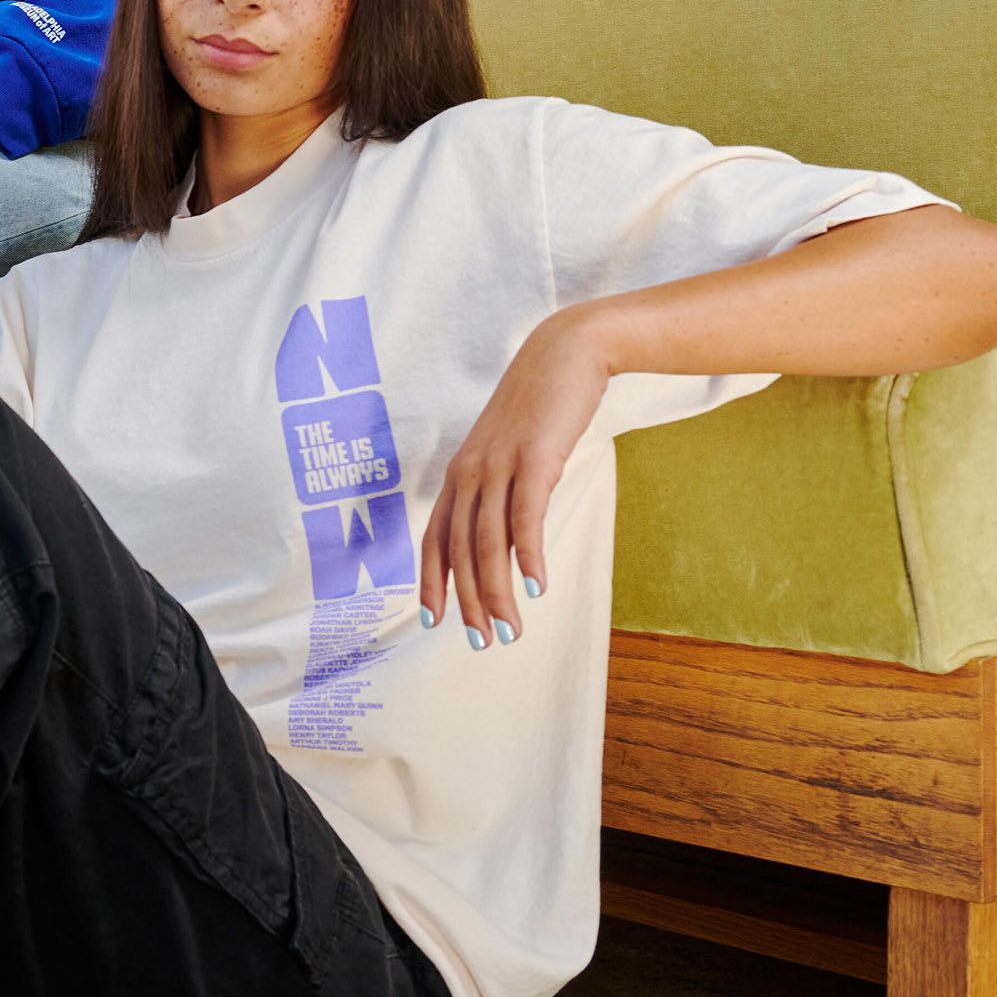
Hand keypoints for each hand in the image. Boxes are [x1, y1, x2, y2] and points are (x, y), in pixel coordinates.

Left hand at [417, 308, 613, 650]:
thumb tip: (508, 539)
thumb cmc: (541, 408)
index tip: (433, 620)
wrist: (566, 353)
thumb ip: (503, 493)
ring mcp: (500, 464)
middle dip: (469, 601)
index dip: (431, 581)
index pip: (435, 537)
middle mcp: (470, 472)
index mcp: (460, 473)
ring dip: (498, 592)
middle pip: (459, 550)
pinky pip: (525, 516)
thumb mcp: (512, 454)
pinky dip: (529, 556)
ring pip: (489, 542)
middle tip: (482, 642)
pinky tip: (537, 588)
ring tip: (510, 631)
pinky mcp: (536, 458)